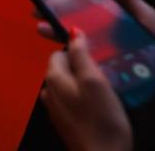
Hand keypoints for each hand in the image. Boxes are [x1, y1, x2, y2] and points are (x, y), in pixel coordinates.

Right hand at [34, 0, 154, 64]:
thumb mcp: (149, 18)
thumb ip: (129, 0)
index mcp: (116, 33)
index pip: (87, 21)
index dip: (68, 11)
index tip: (50, 3)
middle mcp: (110, 49)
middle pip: (78, 34)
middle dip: (57, 24)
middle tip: (39, 17)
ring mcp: (109, 66)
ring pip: (79, 52)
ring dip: (60, 40)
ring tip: (45, 31)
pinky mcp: (111, 83)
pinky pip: (90, 72)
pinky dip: (75, 64)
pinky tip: (63, 54)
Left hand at [42, 30, 132, 150]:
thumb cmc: (101, 118)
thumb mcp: (94, 81)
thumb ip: (81, 55)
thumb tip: (72, 31)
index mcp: (53, 78)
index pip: (60, 53)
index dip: (79, 52)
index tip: (98, 59)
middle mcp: (48, 92)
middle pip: (64, 69)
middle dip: (82, 68)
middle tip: (105, 76)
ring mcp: (55, 110)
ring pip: (69, 86)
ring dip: (84, 85)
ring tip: (106, 91)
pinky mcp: (65, 123)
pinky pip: (73, 102)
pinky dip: (83, 99)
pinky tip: (100, 107)